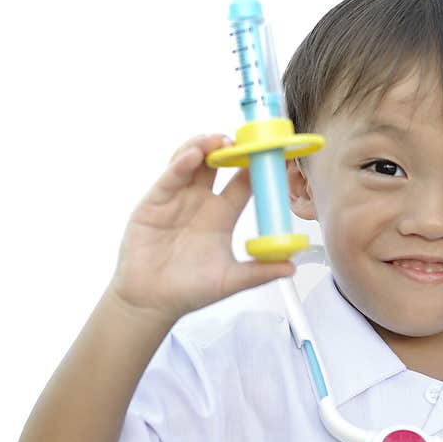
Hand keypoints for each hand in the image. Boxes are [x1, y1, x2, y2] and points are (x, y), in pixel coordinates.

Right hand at [109, 133, 294, 321]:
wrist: (151, 303)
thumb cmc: (188, 290)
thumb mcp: (231, 280)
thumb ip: (260, 271)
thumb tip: (291, 266)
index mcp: (222, 216)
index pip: (242, 183)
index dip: (255, 167)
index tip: (269, 154)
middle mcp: (201, 203)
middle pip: (216, 163)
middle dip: (229, 147)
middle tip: (243, 138)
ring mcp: (177, 200)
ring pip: (191, 162)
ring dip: (205, 147)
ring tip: (219, 140)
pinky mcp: (153, 203)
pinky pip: (169, 178)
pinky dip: (181, 164)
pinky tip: (192, 157)